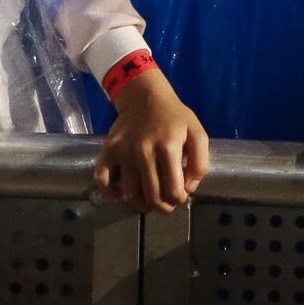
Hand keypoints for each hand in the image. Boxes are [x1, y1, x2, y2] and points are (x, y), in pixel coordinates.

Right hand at [95, 69, 210, 213]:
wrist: (146, 97)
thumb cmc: (174, 118)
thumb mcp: (198, 133)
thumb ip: (200, 162)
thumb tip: (189, 189)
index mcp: (168, 148)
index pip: (173, 190)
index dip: (179, 199)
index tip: (180, 196)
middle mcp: (143, 152)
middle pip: (151, 196)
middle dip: (163, 207)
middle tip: (166, 204)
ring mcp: (123, 152)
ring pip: (129, 194)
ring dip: (141, 205)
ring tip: (149, 202)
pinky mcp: (108, 150)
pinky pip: (103, 180)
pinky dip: (111, 193)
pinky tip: (123, 192)